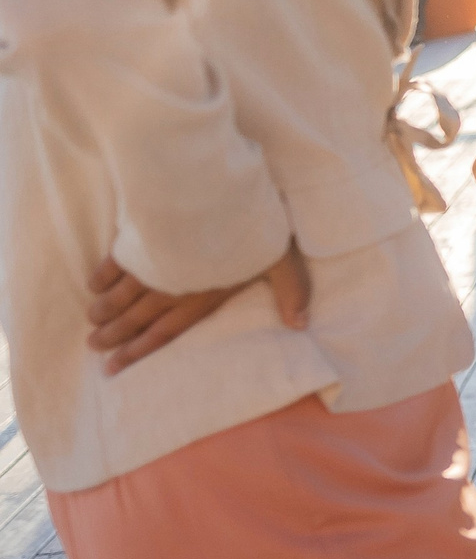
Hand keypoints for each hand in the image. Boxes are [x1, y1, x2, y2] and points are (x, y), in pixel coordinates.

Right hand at [87, 245, 309, 371]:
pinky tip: (94, 285)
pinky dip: (103, 274)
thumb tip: (301, 324)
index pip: (167, 331)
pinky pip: (116, 261)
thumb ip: (290, 292)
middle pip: (138, 316)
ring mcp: (153, 261)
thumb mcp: (281, 259)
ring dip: (105, 309)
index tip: (113, 366)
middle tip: (93, 346)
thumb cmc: (251, 226)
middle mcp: (172, 285)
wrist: (211, 192)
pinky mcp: (140, 237)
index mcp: (202, 295)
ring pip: (122, 293)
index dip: (140, 351)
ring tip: (91, 322)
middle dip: (115, 334)